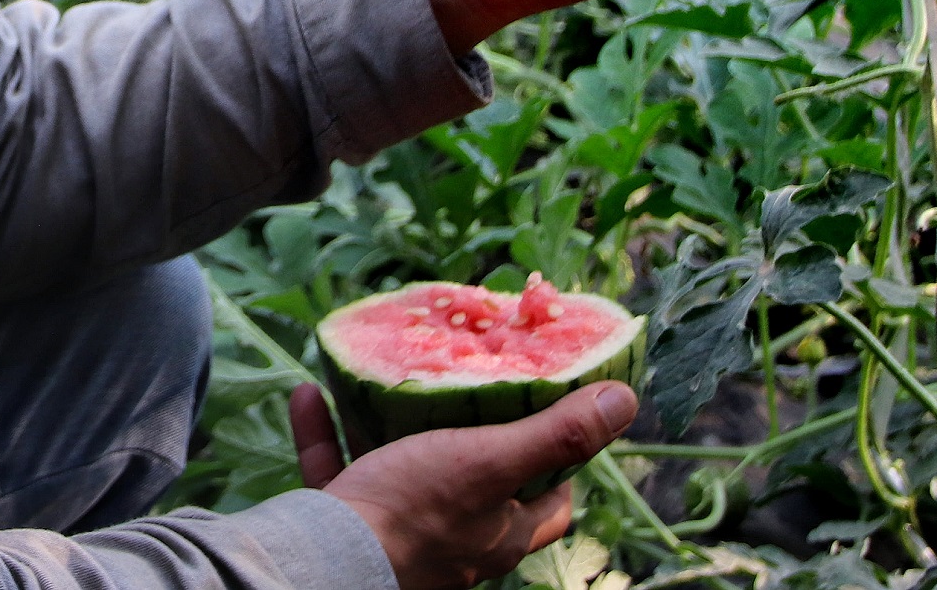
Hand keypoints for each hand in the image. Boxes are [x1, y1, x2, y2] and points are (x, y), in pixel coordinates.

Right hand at [292, 379, 635, 589]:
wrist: (328, 559)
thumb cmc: (416, 512)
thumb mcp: (490, 460)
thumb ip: (555, 433)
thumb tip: (625, 399)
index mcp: (499, 532)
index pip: (550, 504)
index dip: (561, 465)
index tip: (554, 415)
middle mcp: (455, 540)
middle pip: (477, 488)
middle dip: (471, 439)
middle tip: (467, 388)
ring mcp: (397, 533)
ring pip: (399, 471)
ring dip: (387, 422)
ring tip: (383, 377)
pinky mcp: (344, 522)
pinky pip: (336, 469)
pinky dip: (325, 430)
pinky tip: (310, 392)